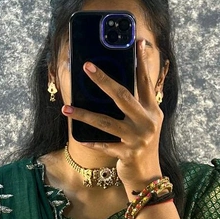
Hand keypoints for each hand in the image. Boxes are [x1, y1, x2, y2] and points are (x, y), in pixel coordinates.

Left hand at [61, 39, 163, 195]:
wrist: (148, 176)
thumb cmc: (142, 146)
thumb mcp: (145, 124)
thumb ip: (135, 107)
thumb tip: (111, 87)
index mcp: (153, 111)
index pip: (146, 82)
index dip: (141, 62)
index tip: (136, 42)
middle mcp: (147, 122)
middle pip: (123, 95)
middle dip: (103, 80)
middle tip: (86, 66)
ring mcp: (137, 139)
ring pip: (106, 122)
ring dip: (84, 115)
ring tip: (66, 109)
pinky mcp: (127, 154)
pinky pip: (104, 145)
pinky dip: (91, 142)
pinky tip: (79, 137)